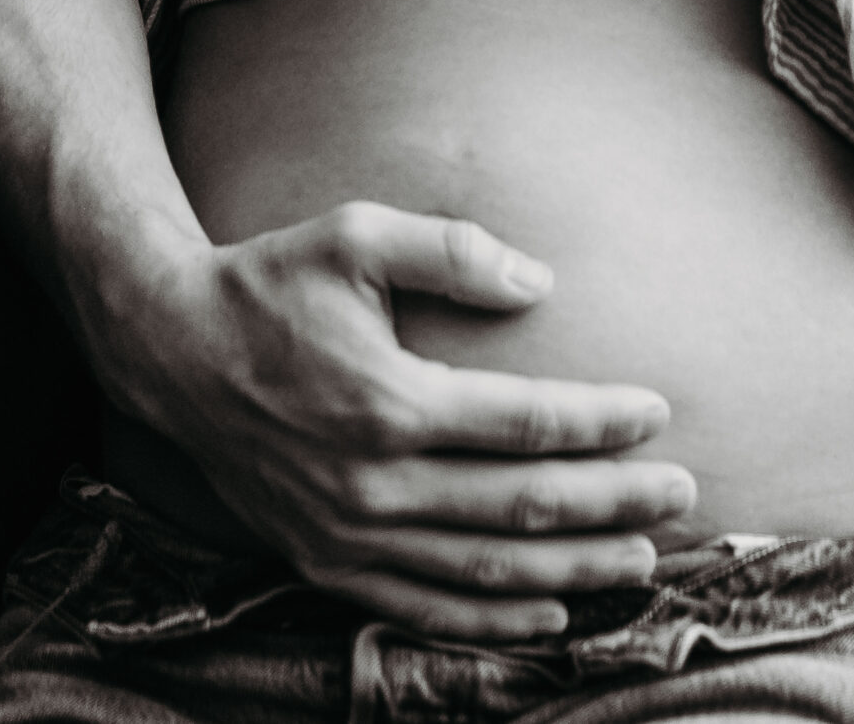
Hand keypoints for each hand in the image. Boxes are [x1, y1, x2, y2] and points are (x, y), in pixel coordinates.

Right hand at [85, 202, 697, 638]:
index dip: (601, 422)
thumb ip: (453, 250)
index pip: (526, 423)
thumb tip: (541, 283)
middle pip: (521, 506)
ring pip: (483, 568)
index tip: (657, 412)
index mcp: (389, 399)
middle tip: (682, 494)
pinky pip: (421, 608)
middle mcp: (371, 481)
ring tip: (641, 560)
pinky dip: (492, 619)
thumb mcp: (355, 234)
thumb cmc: (271, 282)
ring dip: (572, 570)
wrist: (171, 350)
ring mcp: (346, 533)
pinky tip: (552, 613)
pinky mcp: (322, 560)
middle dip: (613, 503)